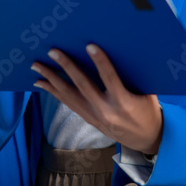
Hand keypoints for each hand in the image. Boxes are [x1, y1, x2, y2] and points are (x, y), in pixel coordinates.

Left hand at [32, 45, 162, 154]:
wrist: (146, 139)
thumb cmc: (148, 110)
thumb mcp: (147, 93)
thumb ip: (132, 76)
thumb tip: (121, 50)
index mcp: (124, 102)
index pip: (110, 78)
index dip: (100, 61)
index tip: (89, 46)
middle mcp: (106, 111)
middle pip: (82, 86)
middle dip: (66, 67)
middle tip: (52, 52)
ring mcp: (95, 116)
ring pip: (69, 95)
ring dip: (51, 79)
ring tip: (36, 66)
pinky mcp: (88, 118)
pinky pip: (68, 103)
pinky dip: (54, 92)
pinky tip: (42, 82)